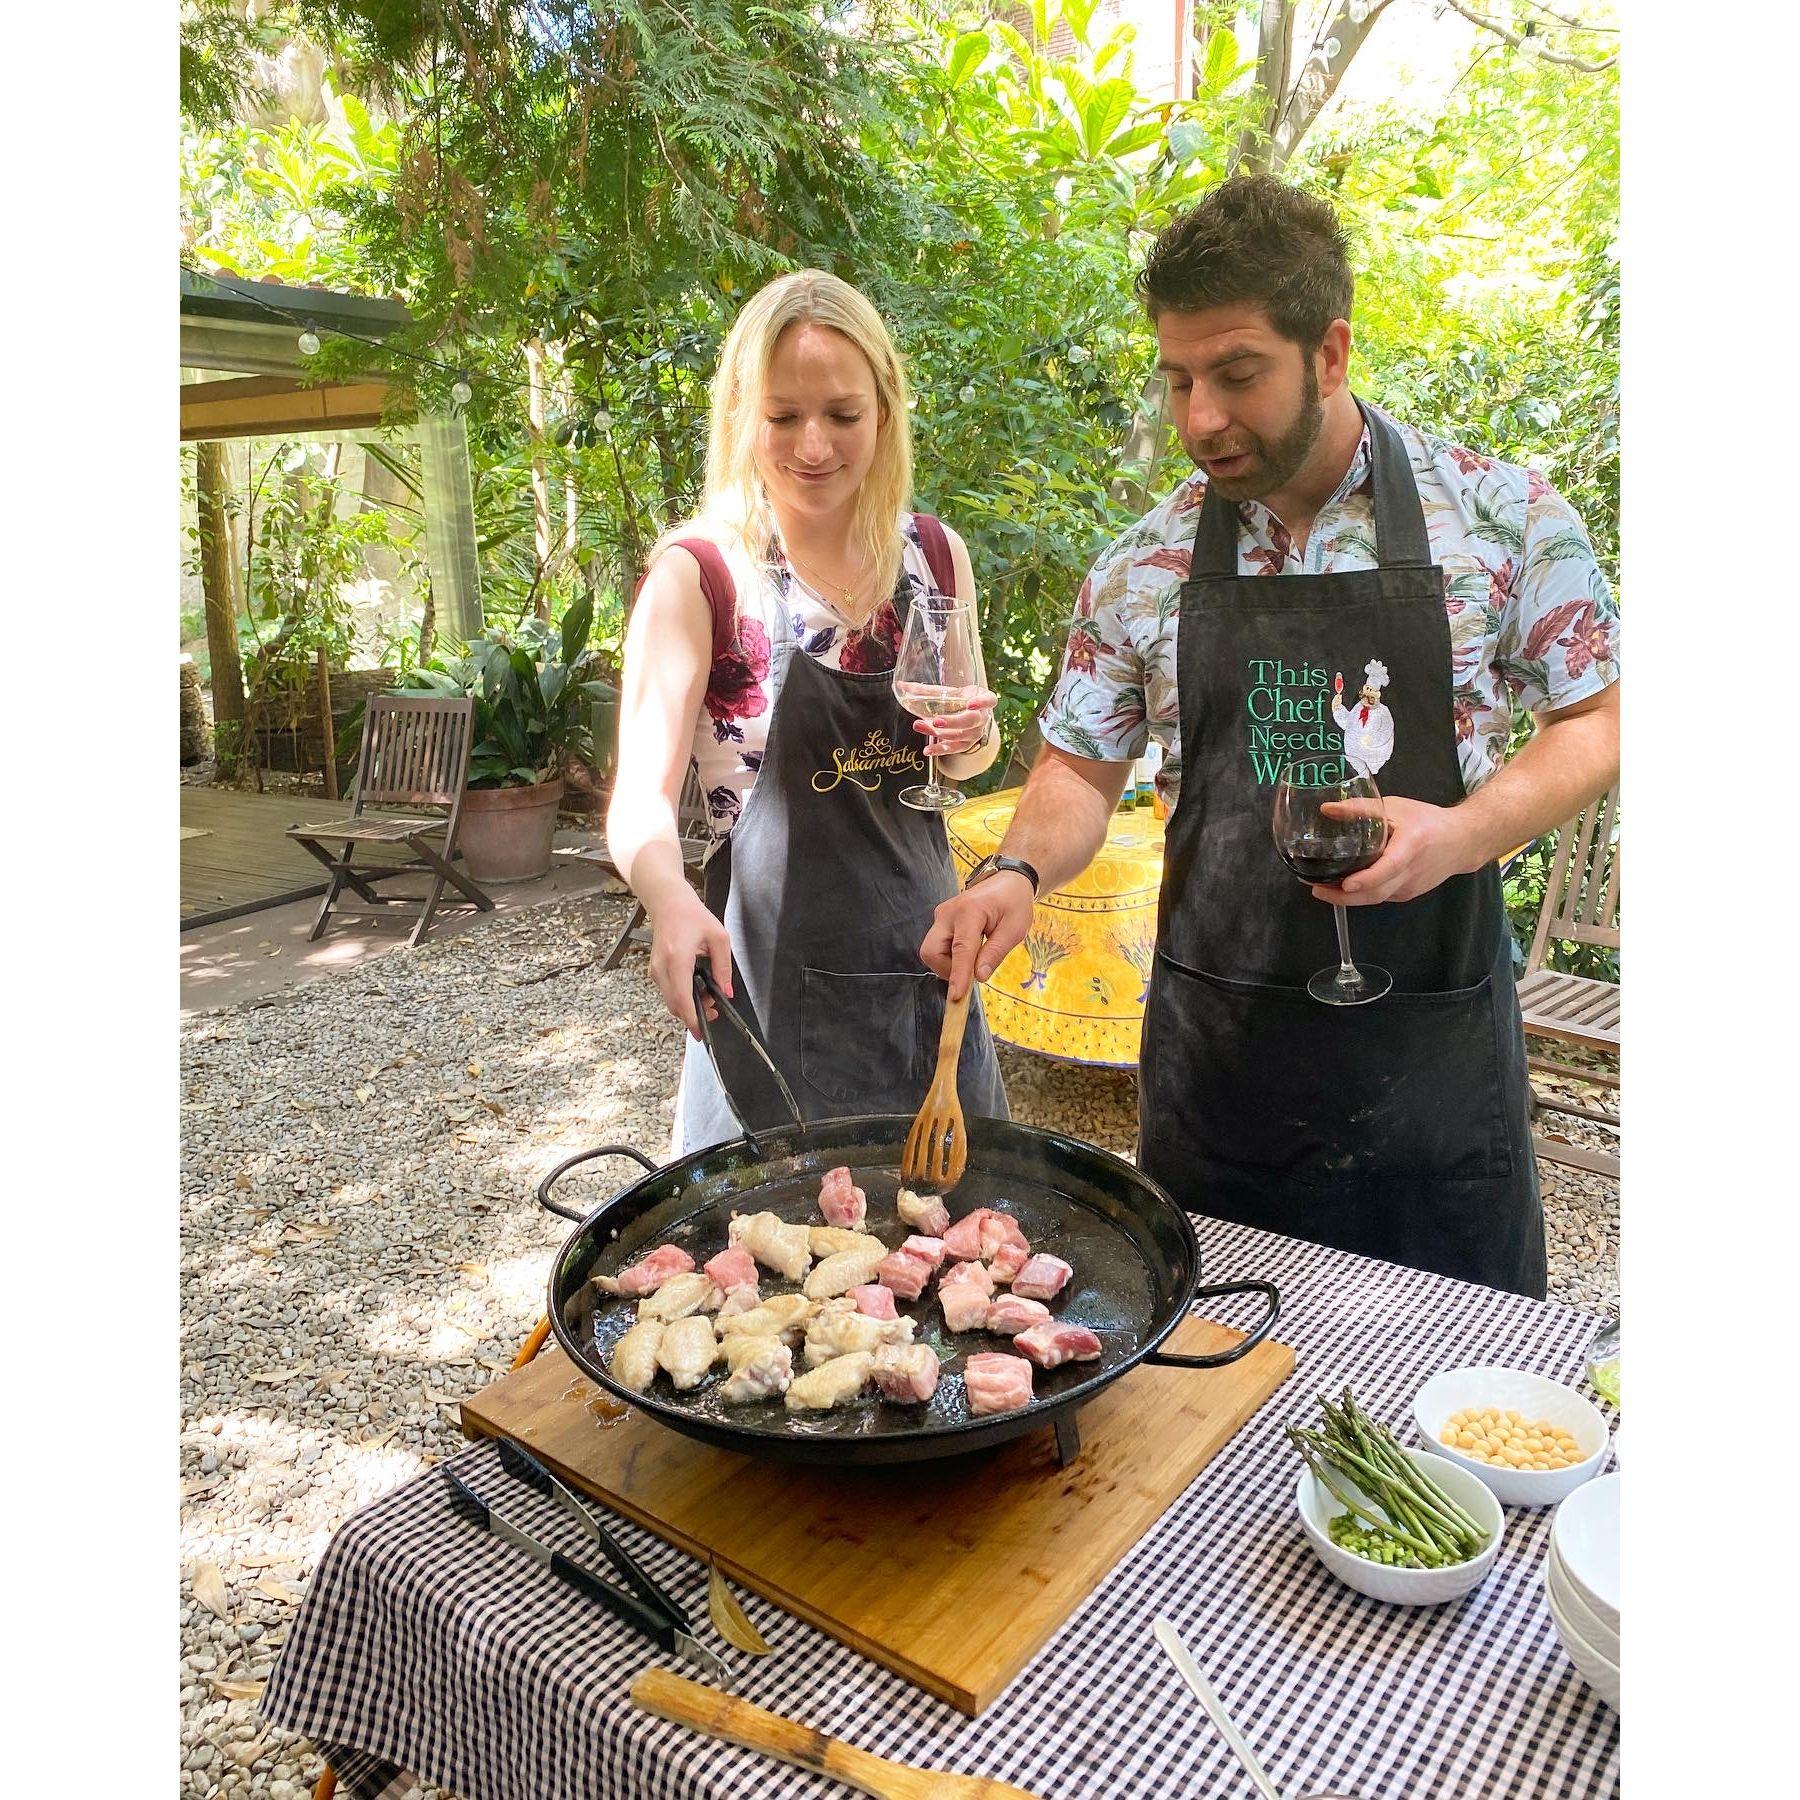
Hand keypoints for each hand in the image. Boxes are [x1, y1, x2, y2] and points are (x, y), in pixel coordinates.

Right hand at [648, 893, 734, 1038]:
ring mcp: (655, 970)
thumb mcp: (719, 938)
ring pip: (670, 1001)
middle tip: (714, 1009)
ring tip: (708, 995)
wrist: (668, 903)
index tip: (701, 1032)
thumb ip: (724, 967)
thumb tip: (727, 992)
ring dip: (689, 1006)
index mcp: (677, 958)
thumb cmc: (693, 916)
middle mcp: (662, 967)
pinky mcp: (654, 971)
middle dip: (695, 1014)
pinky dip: (682, 997)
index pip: (681, 997)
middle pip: (675, 1005)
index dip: (691, 1018)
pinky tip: (696, 989)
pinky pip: (668, 993)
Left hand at [913, 687, 996, 757]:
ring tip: (920, 726)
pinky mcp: (965, 745)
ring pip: (959, 736)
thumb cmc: (961, 701)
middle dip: (953, 721)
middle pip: (971, 721)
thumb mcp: (950, 692)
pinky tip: (928, 750)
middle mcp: (981, 718)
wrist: (970, 718)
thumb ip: (926, 690)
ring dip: (939, 733)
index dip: (982, 702)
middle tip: (936, 720)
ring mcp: (974, 734)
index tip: (970, 703)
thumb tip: (900, 685)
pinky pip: (954, 749)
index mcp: (983, 699)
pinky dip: (940, 750)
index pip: (989, 700)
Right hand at [921, 870, 1035, 1000]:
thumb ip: (995, 952)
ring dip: (950, 964)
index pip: (961, 949)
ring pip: (931, 951)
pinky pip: (937, 946)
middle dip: (947, 970)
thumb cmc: (1013, 903)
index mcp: (970, 911)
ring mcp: (941, 915)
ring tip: (975, 957)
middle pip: (932, 951)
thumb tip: (978, 976)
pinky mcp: (940, 921)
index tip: (956, 997)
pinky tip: (969, 951)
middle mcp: (948, 912)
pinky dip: (950, 956)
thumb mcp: (1015, 929)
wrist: (1006, 881)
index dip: (958, 975)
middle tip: (972, 972)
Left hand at [1312, 796, 1480, 906]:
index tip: (1345, 884)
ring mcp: (1410, 887)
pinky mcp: (1408, 894)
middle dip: (1343, 896)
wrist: (1462, 841)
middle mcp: (1412, 872)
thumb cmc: (1428, 820)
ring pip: (1376, 898)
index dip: (1367, 879)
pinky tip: (1342, 887)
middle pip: (1377, 892)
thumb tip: (1327, 809)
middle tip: (1316, 888)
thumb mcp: (1395, 808)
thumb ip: (1362, 809)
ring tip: (1321, 889)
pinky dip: (1361, 895)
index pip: (1390, 867)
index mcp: (1412, 846)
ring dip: (1348, 899)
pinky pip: (1381, 897)